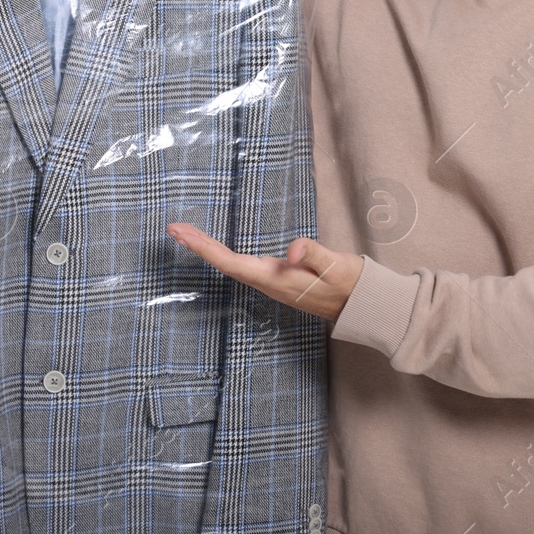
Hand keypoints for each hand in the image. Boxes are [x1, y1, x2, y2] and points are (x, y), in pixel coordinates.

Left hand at [166, 223, 364, 322]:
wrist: (360, 304)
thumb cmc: (348, 283)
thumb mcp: (335, 266)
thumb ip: (314, 255)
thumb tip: (290, 250)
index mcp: (276, 279)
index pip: (232, 263)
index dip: (205, 249)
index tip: (183, 235)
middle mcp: (268, 282)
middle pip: (225, 263)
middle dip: (198, 246)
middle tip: (173, 229)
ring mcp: (270, 281)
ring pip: (230, 264)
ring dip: (207, 249)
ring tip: (185, 234)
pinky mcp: (275, 277)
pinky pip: (240, 264)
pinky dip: (222, 253)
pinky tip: (214, 247)